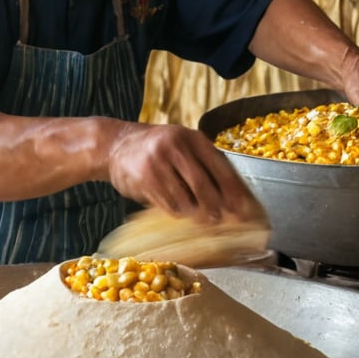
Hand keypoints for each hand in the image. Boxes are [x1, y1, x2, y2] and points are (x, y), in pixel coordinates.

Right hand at [105, 122, 262, 222]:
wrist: (114, 145)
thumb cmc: (155, 147)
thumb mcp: (181, 143)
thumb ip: (203, 161)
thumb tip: (232, 191)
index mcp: (192, 137)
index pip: (220, 166)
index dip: (233, 190)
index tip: (243, 207)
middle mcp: (176, 147)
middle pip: (203, 184)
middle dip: (217, 205)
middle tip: (225, 218)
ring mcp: (158, 162)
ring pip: (185, 197)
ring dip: (198, 213)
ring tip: (206, 219)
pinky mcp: (144, 179)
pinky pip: (167, 203)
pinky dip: (178, 212)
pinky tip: (183, 213)